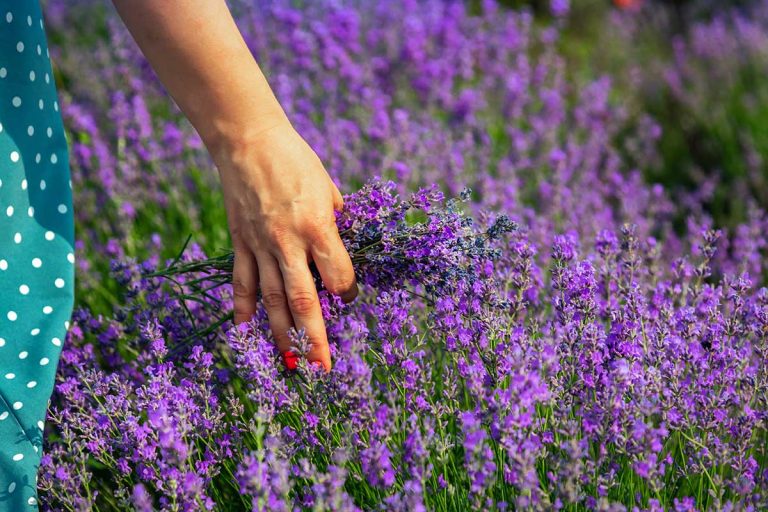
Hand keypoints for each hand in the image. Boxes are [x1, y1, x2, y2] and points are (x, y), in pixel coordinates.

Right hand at [214, 118, 357, 370]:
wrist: (248, 141)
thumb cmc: (296, 161)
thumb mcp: (328, 188)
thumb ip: (336, 224)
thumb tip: (344, 250)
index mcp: (317, 226)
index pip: (338, 275)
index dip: (347, 293)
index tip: (349, 299)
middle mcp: (288, 241)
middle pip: (303, 300)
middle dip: (314, 338)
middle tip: (321, 368)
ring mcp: (260, 244)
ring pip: (270, 299)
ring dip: (281, 333)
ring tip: (289, 361)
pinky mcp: (240, 241)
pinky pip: (242, 281)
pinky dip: (242, 308)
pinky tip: (245, 330)